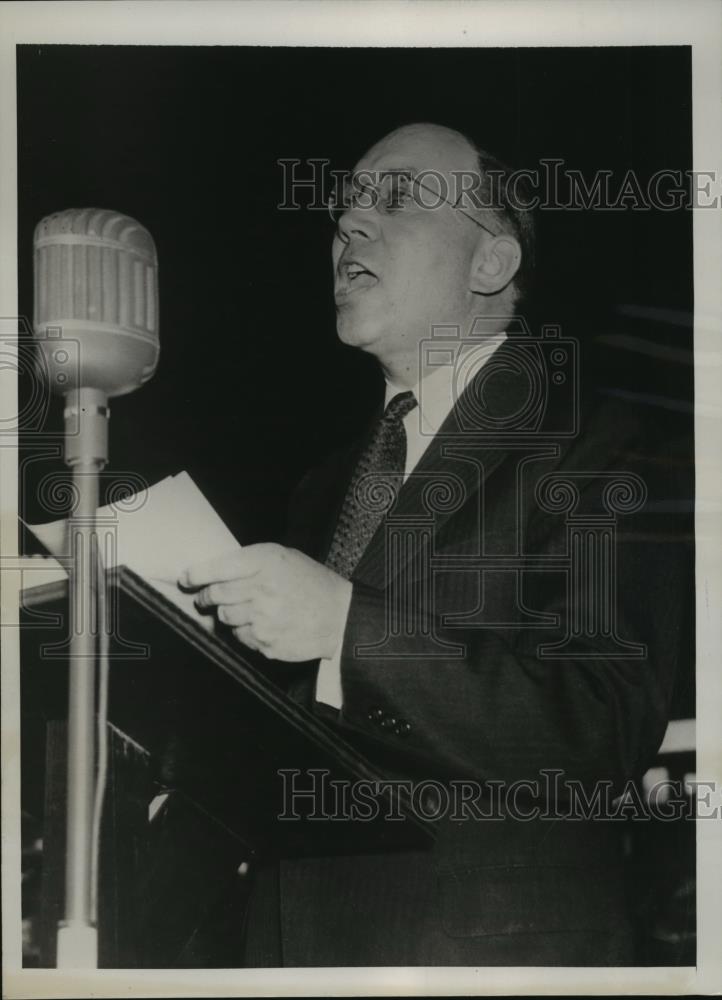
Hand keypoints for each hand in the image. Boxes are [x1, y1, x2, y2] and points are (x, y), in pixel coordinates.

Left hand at [179, 543, 352, 661]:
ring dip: (228, 613)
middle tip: (205, 597)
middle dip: (205, 596)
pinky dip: (244, 631)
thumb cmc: (311, 583)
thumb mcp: (285, 558)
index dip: (196, 574)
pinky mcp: (264, 643)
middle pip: (214, 595)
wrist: (339, 616)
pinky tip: (262, 624)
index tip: (187, 578)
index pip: (217, 568)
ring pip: (224, 617)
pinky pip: (239, 637)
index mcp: (266, 562)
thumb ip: (251, 562)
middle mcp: (261, 589)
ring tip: (246, 610)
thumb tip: (215, 571)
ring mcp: (262, 618)